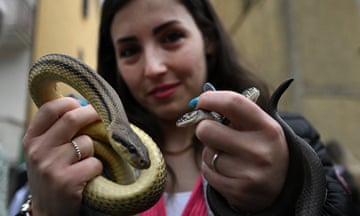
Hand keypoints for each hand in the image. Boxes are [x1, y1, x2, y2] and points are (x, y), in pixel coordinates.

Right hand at [23, 97, 102, 215]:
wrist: (48, 212)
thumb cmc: (52, 175)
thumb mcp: (45, 151)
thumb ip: (57, 130)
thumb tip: (85, 104)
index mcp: (31, 139)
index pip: (49, 108)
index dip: (70, 103)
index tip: (82, 106)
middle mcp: (37, 150)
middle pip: (72, 119)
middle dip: (92, 114)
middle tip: (102, 117)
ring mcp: (50, 166)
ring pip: (86, 143)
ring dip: (94, 150)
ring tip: (85, 161)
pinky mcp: (66, 181)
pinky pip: (94, 163)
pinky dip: (97, 168)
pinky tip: (88, 176)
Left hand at [196, 90, 288, 211]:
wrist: (281, 185)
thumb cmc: (261, 146)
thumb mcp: (259, 125)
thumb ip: (234, 110)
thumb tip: (201, 97)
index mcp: (268, 128)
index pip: (233, 103)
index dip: (210, 98)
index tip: (201, 101)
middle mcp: (260, 151)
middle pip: (207, 129)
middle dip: (204, 128)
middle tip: (213, 131)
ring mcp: (249, 174)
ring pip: (207, 153)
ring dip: (210, 152)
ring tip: (229, 155)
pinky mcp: (237, 191)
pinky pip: (207, 172)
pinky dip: (211, 169)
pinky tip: (228, 170)